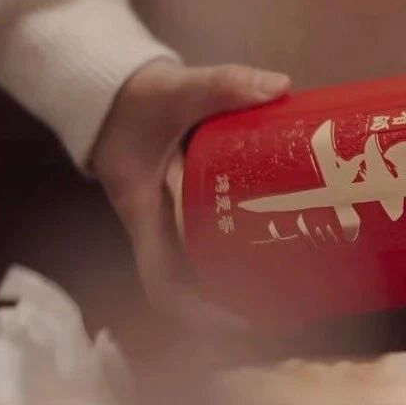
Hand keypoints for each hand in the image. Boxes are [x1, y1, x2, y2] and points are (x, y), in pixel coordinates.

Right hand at [91, 59, 290, 330]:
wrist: (111, 87)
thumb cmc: (133, 97)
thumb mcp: (174, 87)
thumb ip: (222, 84)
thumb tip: (279, 86)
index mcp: (144, 212)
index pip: (163, 280)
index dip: (199, 310)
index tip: (244, 320)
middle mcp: (157, 226)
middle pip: (190, 287)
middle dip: (233, 306)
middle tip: (288, 310)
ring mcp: (172, 219)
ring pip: (202, 269)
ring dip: (239, 285)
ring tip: (294, 293)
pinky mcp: (188, 205)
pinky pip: (213, 240)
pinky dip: (241, 251)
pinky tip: (283, 250)